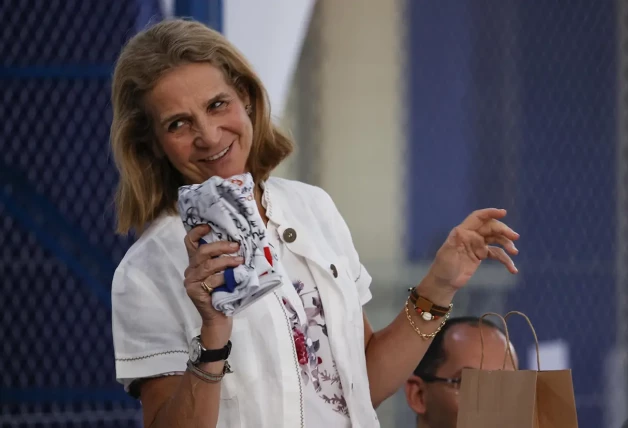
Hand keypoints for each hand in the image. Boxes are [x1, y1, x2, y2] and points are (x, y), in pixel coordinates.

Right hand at [183, 224, 242, 344]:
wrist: (219, 317)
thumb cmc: (225, 292)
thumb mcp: (224, 272)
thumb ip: (224, 259)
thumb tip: (238, 242)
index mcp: (197, 262)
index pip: (190, 242)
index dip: (197, 231)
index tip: (209, 226)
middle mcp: (190, 269)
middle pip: (202, 251)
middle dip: (220, 246)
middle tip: (236, 246)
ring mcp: (190, 281)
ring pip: (208, 265)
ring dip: (226, 261)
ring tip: (240, 260)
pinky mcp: (194, 291)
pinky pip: (211, 280)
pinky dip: (224, 278)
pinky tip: (234, 278)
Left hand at [428, 208, 518, 289]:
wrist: (445, 283)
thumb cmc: (443, 267)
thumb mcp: (446, 254)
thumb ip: (453, 242)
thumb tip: (458, 230)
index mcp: (463, 231)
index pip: (478, 218)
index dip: (490, 213)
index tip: (504, 213)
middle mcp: (472, 235)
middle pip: (491, 228)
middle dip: (504, 230)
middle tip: (515, 237)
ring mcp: (478, 245)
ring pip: (496, 239)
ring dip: (507, 244)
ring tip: (514, 252)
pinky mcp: (482, 255)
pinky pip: (497, 254)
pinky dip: (505, 260)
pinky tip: (512, 269)